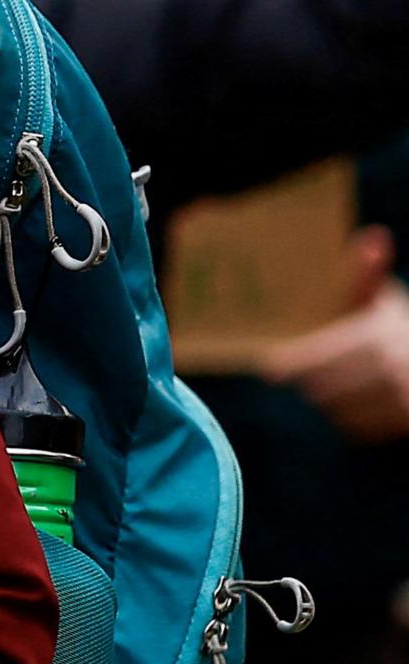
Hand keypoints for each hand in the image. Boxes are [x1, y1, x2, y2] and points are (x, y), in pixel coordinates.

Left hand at [263, 229, 408, 442]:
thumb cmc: (396, 328)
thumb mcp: (385, 300)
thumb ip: (367, 275)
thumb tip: (373, 237)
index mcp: (379, 333)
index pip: (322, 354)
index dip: (293, 362)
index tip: (269, 366)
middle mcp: (391, 367)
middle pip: (323, 386)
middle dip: (307, 381)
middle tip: (292, 376)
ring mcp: (399, 398)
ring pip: (337, 409)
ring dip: (326, 401)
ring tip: (325, 386)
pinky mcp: (402, 422)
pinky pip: (356, 427)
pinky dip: (347, 418)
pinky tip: (350, 401)